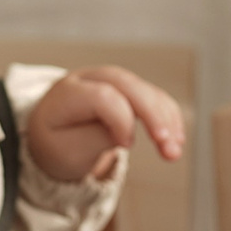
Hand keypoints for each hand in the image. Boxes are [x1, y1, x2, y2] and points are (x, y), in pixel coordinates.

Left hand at [26, 65, 184, 182]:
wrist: (54, 139)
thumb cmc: (59, 146)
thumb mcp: (69, 151)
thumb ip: (97, 139)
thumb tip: (129, 133)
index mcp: (67, 93)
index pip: (102, 96)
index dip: (120, 119)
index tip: (127, 147)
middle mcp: (90, 79)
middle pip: (127, 85)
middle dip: (153, 114)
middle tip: (168, 145)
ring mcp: (111, 82)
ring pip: (145, 90)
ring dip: (166, 119)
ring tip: (174, 152)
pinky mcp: (128, 90)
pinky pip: (154, 97)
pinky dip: (168, 117)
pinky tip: (176, 140)